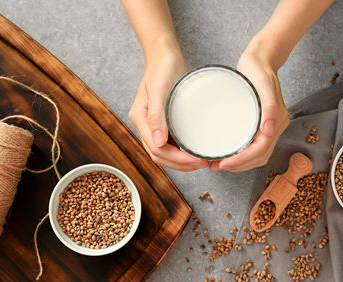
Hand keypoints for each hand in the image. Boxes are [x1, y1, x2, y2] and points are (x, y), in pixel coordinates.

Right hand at [128, 47, 208, 170]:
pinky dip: (182, 152)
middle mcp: (145, 125)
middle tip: (202, 163)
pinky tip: (195, 152)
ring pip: (165, 153)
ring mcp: (154, 125)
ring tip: (201, 161)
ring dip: (181, 161)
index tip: (195, 160)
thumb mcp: (159, 90)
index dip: (176, 160)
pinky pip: (171, 143)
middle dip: (180, 164)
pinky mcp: (164, 122)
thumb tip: (158, 142)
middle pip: (160, 155)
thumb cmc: (162, 68)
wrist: (164, 55)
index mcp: (140, 119)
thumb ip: (157, 115)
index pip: (156, 150)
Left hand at [210, 51, 288, 171]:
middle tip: (216, 166)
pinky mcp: (260, 124)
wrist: (261, 58)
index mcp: (277, 121)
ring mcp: (269, 126)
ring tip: (219, 163)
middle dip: (238, 166)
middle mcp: (275, 127)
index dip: (242, 161)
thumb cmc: (259, 69)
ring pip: (256, 155)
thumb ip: (270, 107)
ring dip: (239, 164)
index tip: (223, 163)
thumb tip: (268, 130)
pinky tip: (228, 153)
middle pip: (258, 157)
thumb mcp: (263, 85)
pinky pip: (253, 146)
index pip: (260, 151)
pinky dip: (241, 155)